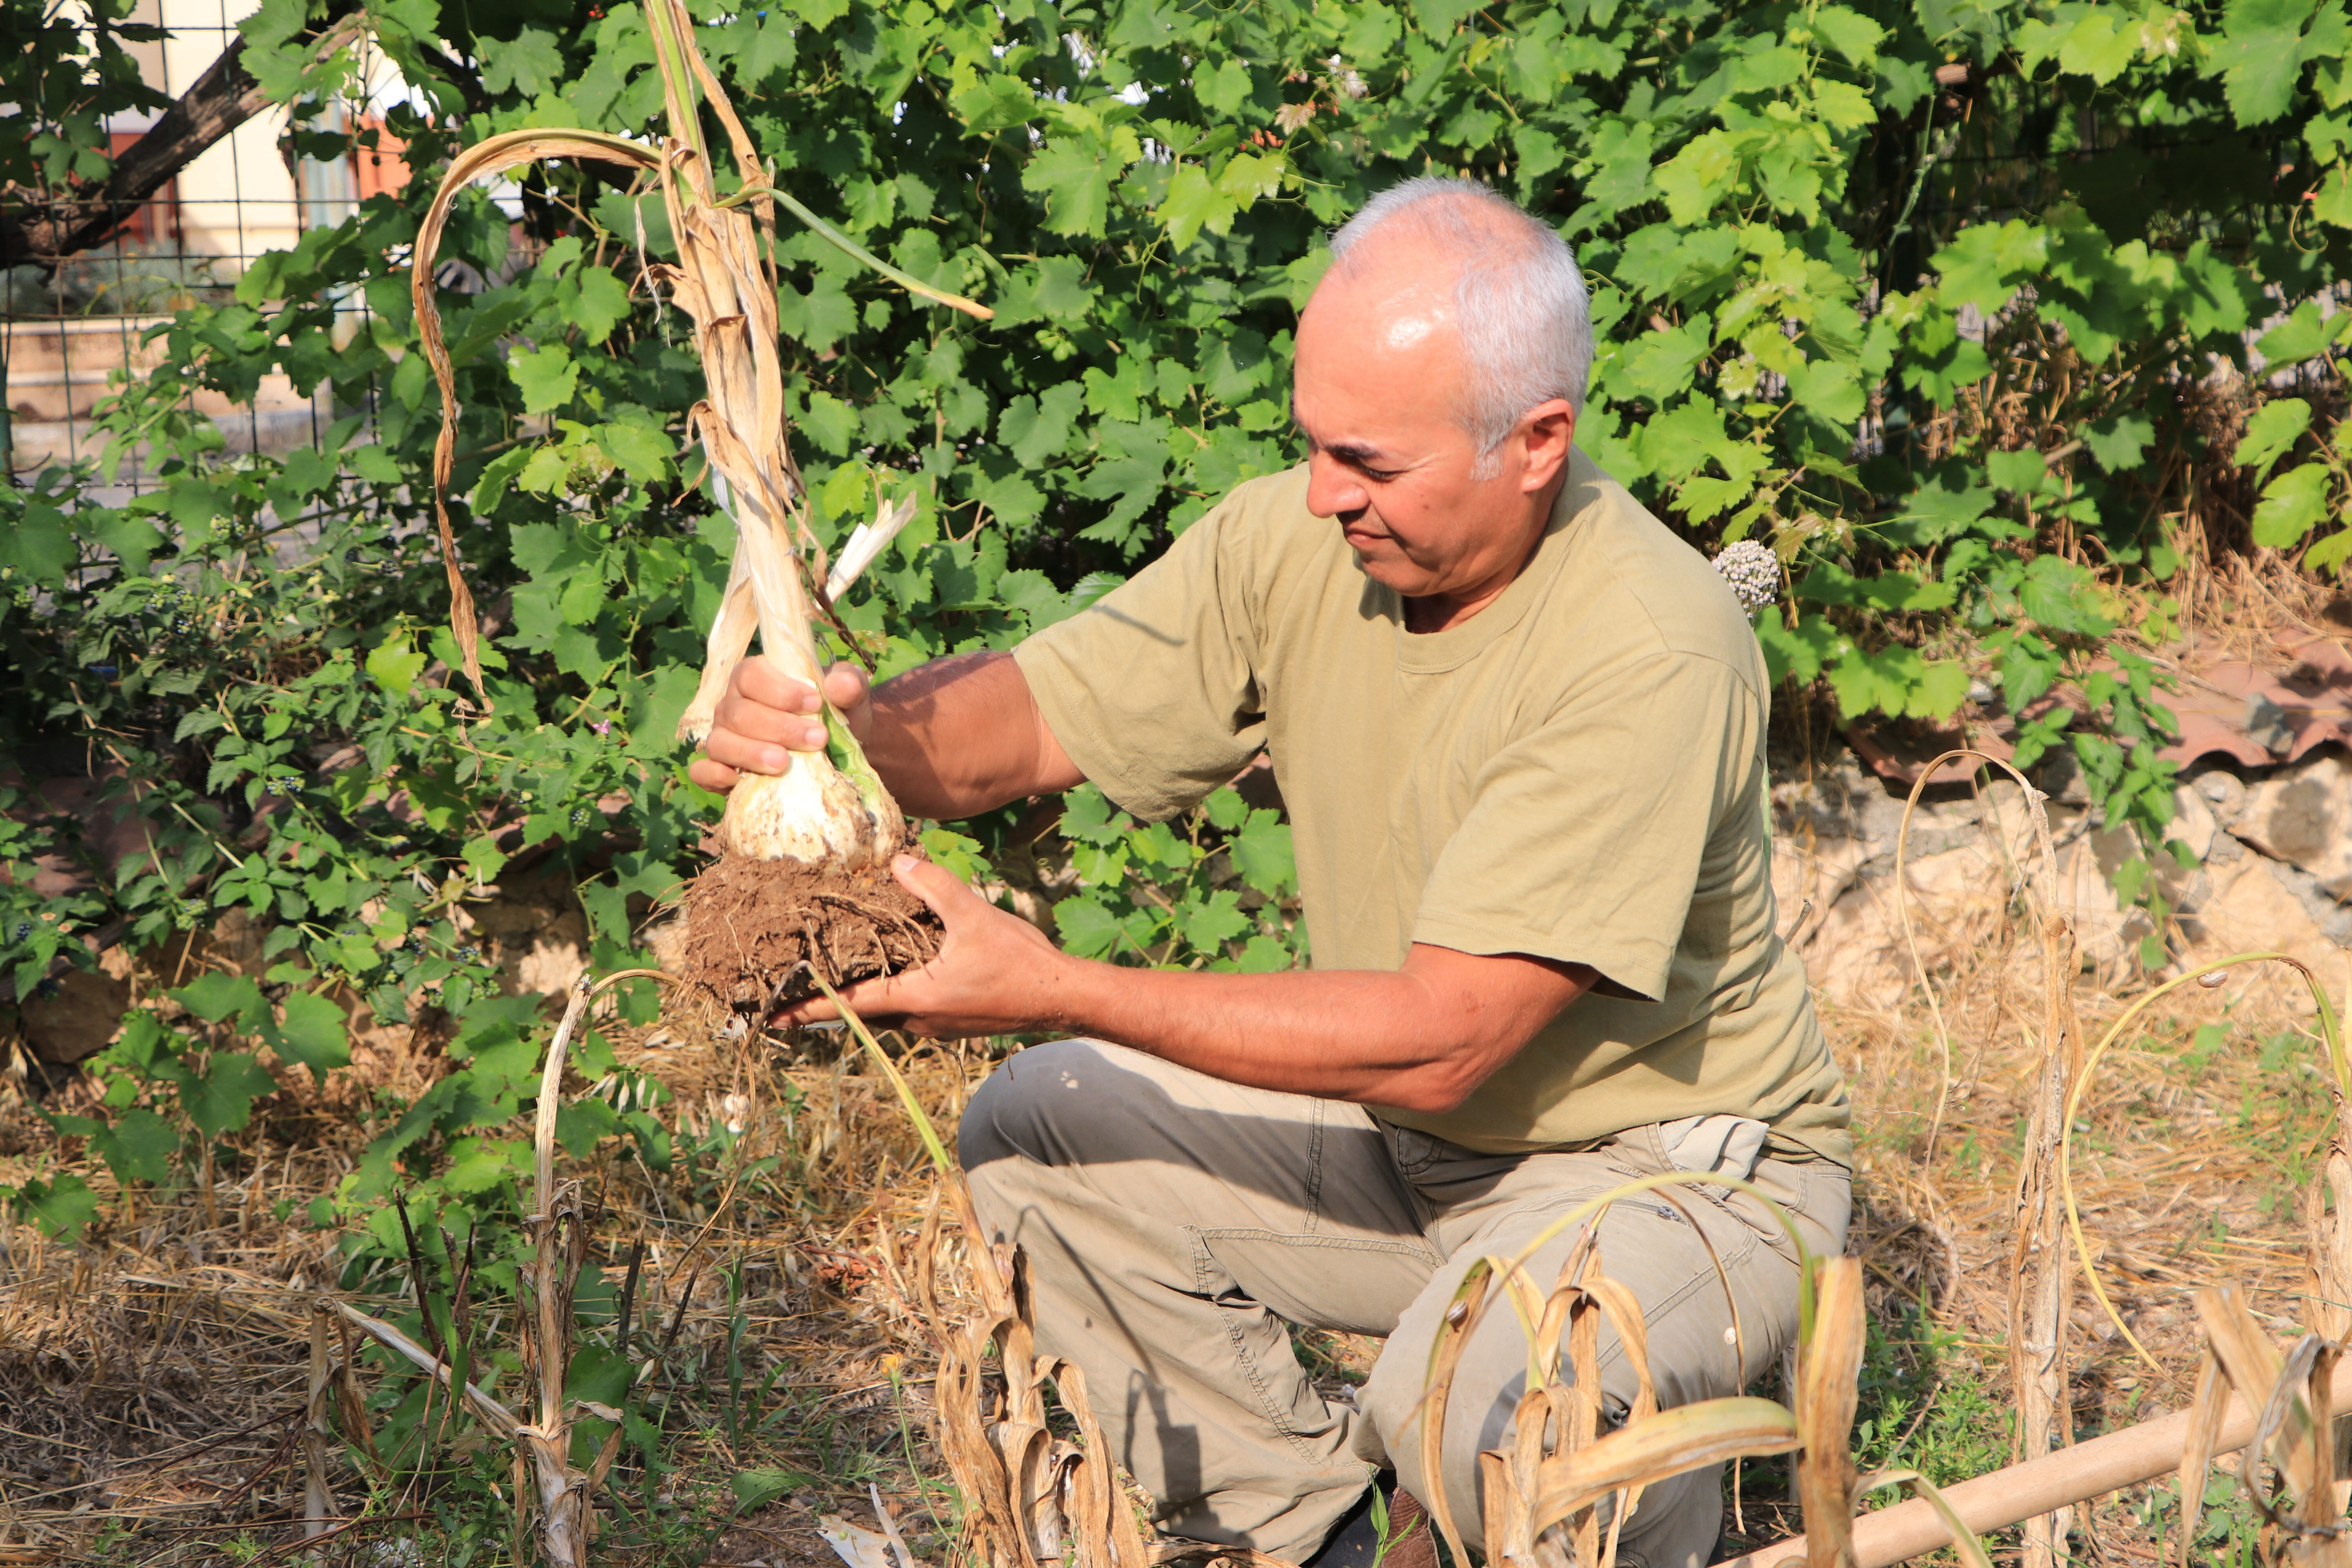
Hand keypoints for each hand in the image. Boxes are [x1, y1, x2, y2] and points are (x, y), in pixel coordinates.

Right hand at [688, 656, 870, 792]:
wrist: (832, 751)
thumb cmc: (832, 714)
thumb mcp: (849, 695)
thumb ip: (848, 683)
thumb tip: (840, 686)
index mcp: (755, 678)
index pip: (750, 675)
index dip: (780, 690)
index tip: (815, 705)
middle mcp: (732, 705)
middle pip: (738, 713)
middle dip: (778, 727)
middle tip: (816, 739)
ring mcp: (723, 737)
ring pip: (719, 742)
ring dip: (751, 753)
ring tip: (783, 763)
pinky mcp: (720, 768)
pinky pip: (702, 771)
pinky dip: (714, 775)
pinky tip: (737, 780)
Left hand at [777, 855, 1077, 1039]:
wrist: (1062, 997)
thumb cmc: (1021, 963)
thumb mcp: (975, 917)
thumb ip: (934, 887)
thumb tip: (898, 862)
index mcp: (916, 998)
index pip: (849, 1005)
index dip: (808, 1008)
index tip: (773, 1016)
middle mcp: (918, 1020)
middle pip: (860, 1013)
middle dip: (828, 1002)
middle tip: (793, 989)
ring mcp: (936, 1025)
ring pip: (885, 1013)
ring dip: (860, 997)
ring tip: (835, 975)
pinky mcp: (951, 1021)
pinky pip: (908, 1010)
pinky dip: (889, 993)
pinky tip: (893, 969)